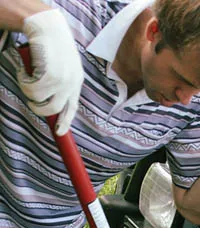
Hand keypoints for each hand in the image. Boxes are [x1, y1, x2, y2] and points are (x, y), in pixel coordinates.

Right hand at [18, 9, 83, 135]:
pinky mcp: (50, 75)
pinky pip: (31, 90)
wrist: (46, 24)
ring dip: (28, 91)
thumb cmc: (51, 44)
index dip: (65, 122)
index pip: (72, 108)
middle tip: (31, 99)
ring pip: (40, 101)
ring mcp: (62, 80)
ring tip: (26, 75)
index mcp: (76, 81)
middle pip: (55, 110)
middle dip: (39, 109)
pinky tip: (24, 68)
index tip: (59, 133)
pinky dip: (23, 80)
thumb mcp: (62, 65)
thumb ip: (61, 83)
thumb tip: (51, 106)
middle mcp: (72, 82)